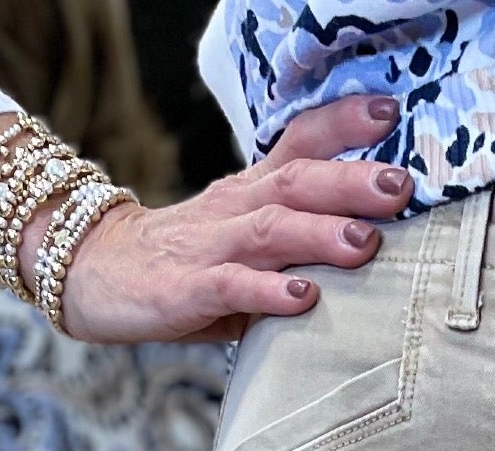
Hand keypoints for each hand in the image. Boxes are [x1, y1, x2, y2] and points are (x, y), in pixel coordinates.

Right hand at [0, 97, 412, 345]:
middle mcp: (234, 210)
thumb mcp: (245, 241)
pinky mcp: (185, 290)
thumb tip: (378, 243)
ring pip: (270, 229)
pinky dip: (268, 291)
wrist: (94, 275)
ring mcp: (209, 248)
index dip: (342, 125)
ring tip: (365, 241)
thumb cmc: (186, 264)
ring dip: (319, 233)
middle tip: (400, 185)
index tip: (390, 110)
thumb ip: (299, 239)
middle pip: (296, 182)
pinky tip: (303, 296)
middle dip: (350, 181)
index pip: (298, 144)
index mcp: (251, 193)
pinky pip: (231, 287)